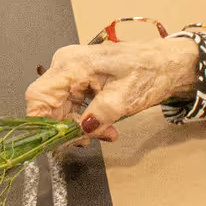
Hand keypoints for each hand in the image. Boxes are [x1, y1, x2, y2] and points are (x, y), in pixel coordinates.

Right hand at [25, 37, 199, 142]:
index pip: (38, 96)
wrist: (167, 63)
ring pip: (60, 107)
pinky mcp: (81, 78)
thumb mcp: (125, 98)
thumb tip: (82, 130)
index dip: (41, 122)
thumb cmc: (149, 71)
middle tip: (90, 140)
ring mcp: (73, 71)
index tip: (56, 142)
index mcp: (72, 64)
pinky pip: (72, 103)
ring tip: (106, 133)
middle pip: (48, 104)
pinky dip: (85, 118)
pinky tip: (104, 126)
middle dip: (66, 127)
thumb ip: (100, 115)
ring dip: (78, 126)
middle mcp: (66, 65)